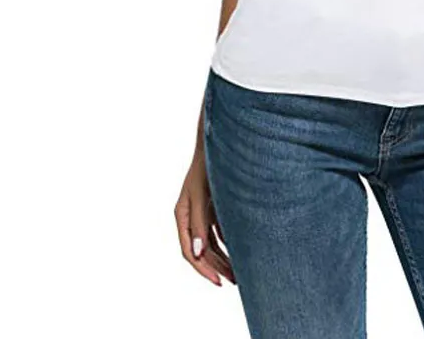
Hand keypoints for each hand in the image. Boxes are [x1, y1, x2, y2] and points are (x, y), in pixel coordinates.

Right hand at [175, 150, 234, 285]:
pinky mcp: (214, 207)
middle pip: (201, 251)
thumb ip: (199, 223)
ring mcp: (203, 212)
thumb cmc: (208, 165)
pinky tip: (241, 252)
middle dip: (217, 267)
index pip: (189, 251)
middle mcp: (191, 217)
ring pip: (211, 243)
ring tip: (239, 273)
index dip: (202, 268)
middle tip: (235, 281)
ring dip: (224, 258)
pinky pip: (220, 232)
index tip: (218, 281)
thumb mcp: (202, 194)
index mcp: (182, 215)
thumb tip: (196, 253)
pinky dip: (228, 243)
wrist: (220, 142)